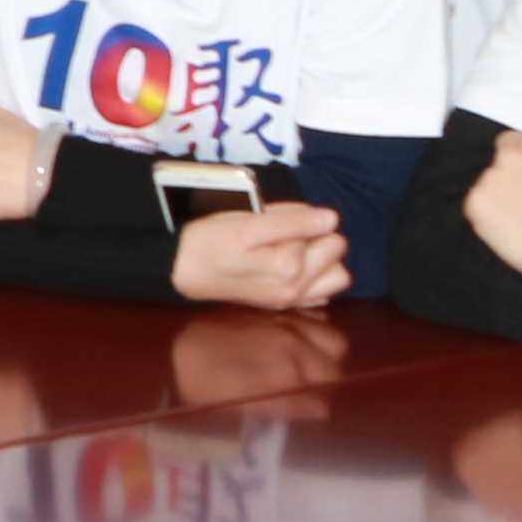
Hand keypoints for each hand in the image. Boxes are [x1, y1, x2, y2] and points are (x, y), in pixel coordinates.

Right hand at [171, 198, 349, 312]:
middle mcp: (296, 288)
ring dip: (325, 259)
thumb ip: (293, 221)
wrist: (184, 270)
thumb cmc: (212, 241)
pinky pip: (322, 293)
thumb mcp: (248, 223)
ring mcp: (292, 300)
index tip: (276, 219)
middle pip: (337, 251)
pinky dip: (317, 278)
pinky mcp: (285, 304)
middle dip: (318, 237)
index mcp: (289, 266)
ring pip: (338, 276)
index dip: (303, 217)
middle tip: (285, 233)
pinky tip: (296, 269)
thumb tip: (332, 219)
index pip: (325, 228)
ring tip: (298, 249)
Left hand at [460, 128, 521, 273]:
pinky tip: (505, 227)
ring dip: (492, 198)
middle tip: (516, 203)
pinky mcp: (475, 199)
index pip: (511, 141)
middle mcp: (510, 154)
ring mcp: (490, 176)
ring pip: (483, 185)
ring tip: (515, 219)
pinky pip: (474, 206)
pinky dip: (484, 217)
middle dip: (501, 180)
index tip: (516, 176)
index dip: (513, 163)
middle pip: (494, 162)